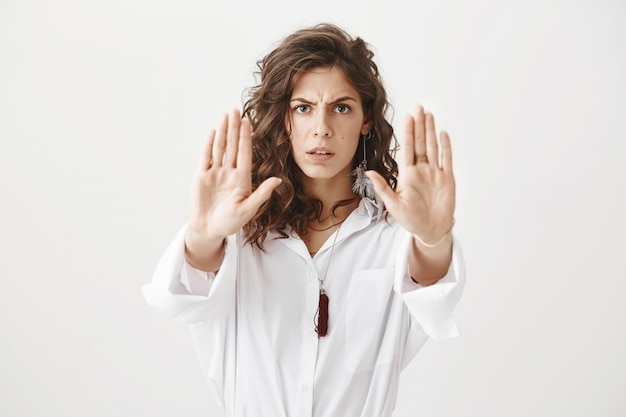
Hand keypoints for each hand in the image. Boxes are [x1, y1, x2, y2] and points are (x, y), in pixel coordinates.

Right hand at [187, 109, 281, 244]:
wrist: (208, 230)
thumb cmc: (229, 223)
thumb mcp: (248, 210)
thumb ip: (261, 194)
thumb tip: (277, 180)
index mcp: (242, 179)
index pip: (245, 154)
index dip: (246, 138)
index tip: (248, 122)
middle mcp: (229, 173)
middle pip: (232, 146)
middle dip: (234, 128)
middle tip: (235, 110)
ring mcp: (215, 173)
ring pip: (220, 148)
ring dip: (223, 132)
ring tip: (225, 116)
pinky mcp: (202, 176)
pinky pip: (206, 157)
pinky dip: (209, 144)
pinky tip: (213, 132)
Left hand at [366, 105, 454, 243]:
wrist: (430, 230)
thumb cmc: (410, 219)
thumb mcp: (393, 204)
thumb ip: (382, 187)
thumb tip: (368, 172)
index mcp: (407, 174)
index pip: (407, 148)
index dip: (408, 132)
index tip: (407, 117)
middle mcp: (421, 170)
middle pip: (421, 143)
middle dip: (419, 125)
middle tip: (419, 107)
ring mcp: (435, 173)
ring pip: (433, 147)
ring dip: (431, 131)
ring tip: (429, 115)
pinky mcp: (447, 179)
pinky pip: (446, 159)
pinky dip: (445, 146)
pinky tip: (443, 133)